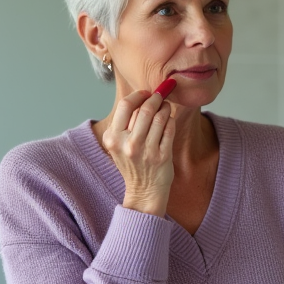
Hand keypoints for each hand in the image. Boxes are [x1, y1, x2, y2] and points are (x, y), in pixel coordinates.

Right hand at [102, 89, 176, 216]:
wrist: (144, 191)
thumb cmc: (133, 163)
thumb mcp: (119, 144)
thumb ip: (125, 122)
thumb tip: (143, 95)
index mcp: (113, 138)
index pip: (125, 105)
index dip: (138, 95)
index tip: (146, 93)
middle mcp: (128, 144)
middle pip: (145, 109)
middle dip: (155, 98)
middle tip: (160, 95)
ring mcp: (146, 151)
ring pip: (159, 117)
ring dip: (165, 107)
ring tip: (166, 106)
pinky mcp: (162, 156)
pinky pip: (169, 129)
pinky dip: (170, 120)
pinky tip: (169, 120)